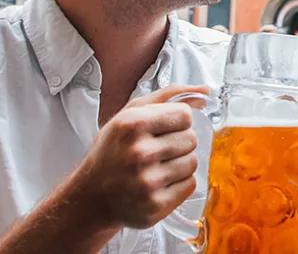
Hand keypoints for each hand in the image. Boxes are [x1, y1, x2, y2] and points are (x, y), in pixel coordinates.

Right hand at [74, 84, 207, 229]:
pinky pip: (190, 184)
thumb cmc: (113, 150)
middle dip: (179, 142)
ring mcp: (147, 182)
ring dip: (180, 162)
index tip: (165, 127)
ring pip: (193, 162)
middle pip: (191, 139)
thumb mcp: (130, 114)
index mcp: (132, 125)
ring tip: (158, 166)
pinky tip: (160, 182)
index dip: (177, 120)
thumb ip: (168, 97)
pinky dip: (179, 183)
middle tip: (159, 148)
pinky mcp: (156, 206)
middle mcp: (139, 153)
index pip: (185, 115)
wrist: (92, 194)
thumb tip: (204, 92)